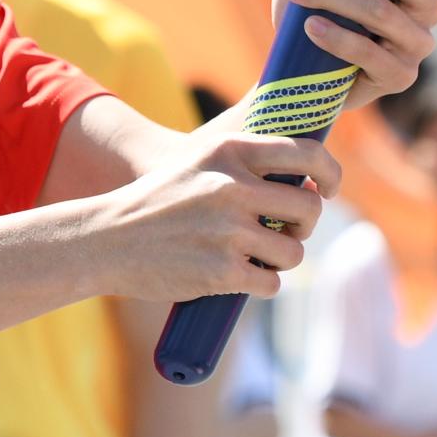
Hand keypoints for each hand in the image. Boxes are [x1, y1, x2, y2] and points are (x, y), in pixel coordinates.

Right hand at [94, 128, 343, 303]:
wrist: (105, 239)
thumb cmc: (158, 202)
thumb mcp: (199, 162)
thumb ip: (246, 164)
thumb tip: (307, 180)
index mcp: (230, 151)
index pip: (308, 155)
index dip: (330, 174)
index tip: (328, 190)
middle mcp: (233, 187)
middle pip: (310, 209)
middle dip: (304, 226)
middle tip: (286, 232)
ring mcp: (228, 231)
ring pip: (294, 253)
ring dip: (282, 260)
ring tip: (256, 257)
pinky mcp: (222, 272)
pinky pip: (271, 284)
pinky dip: (262, 285)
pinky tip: (241, 278)